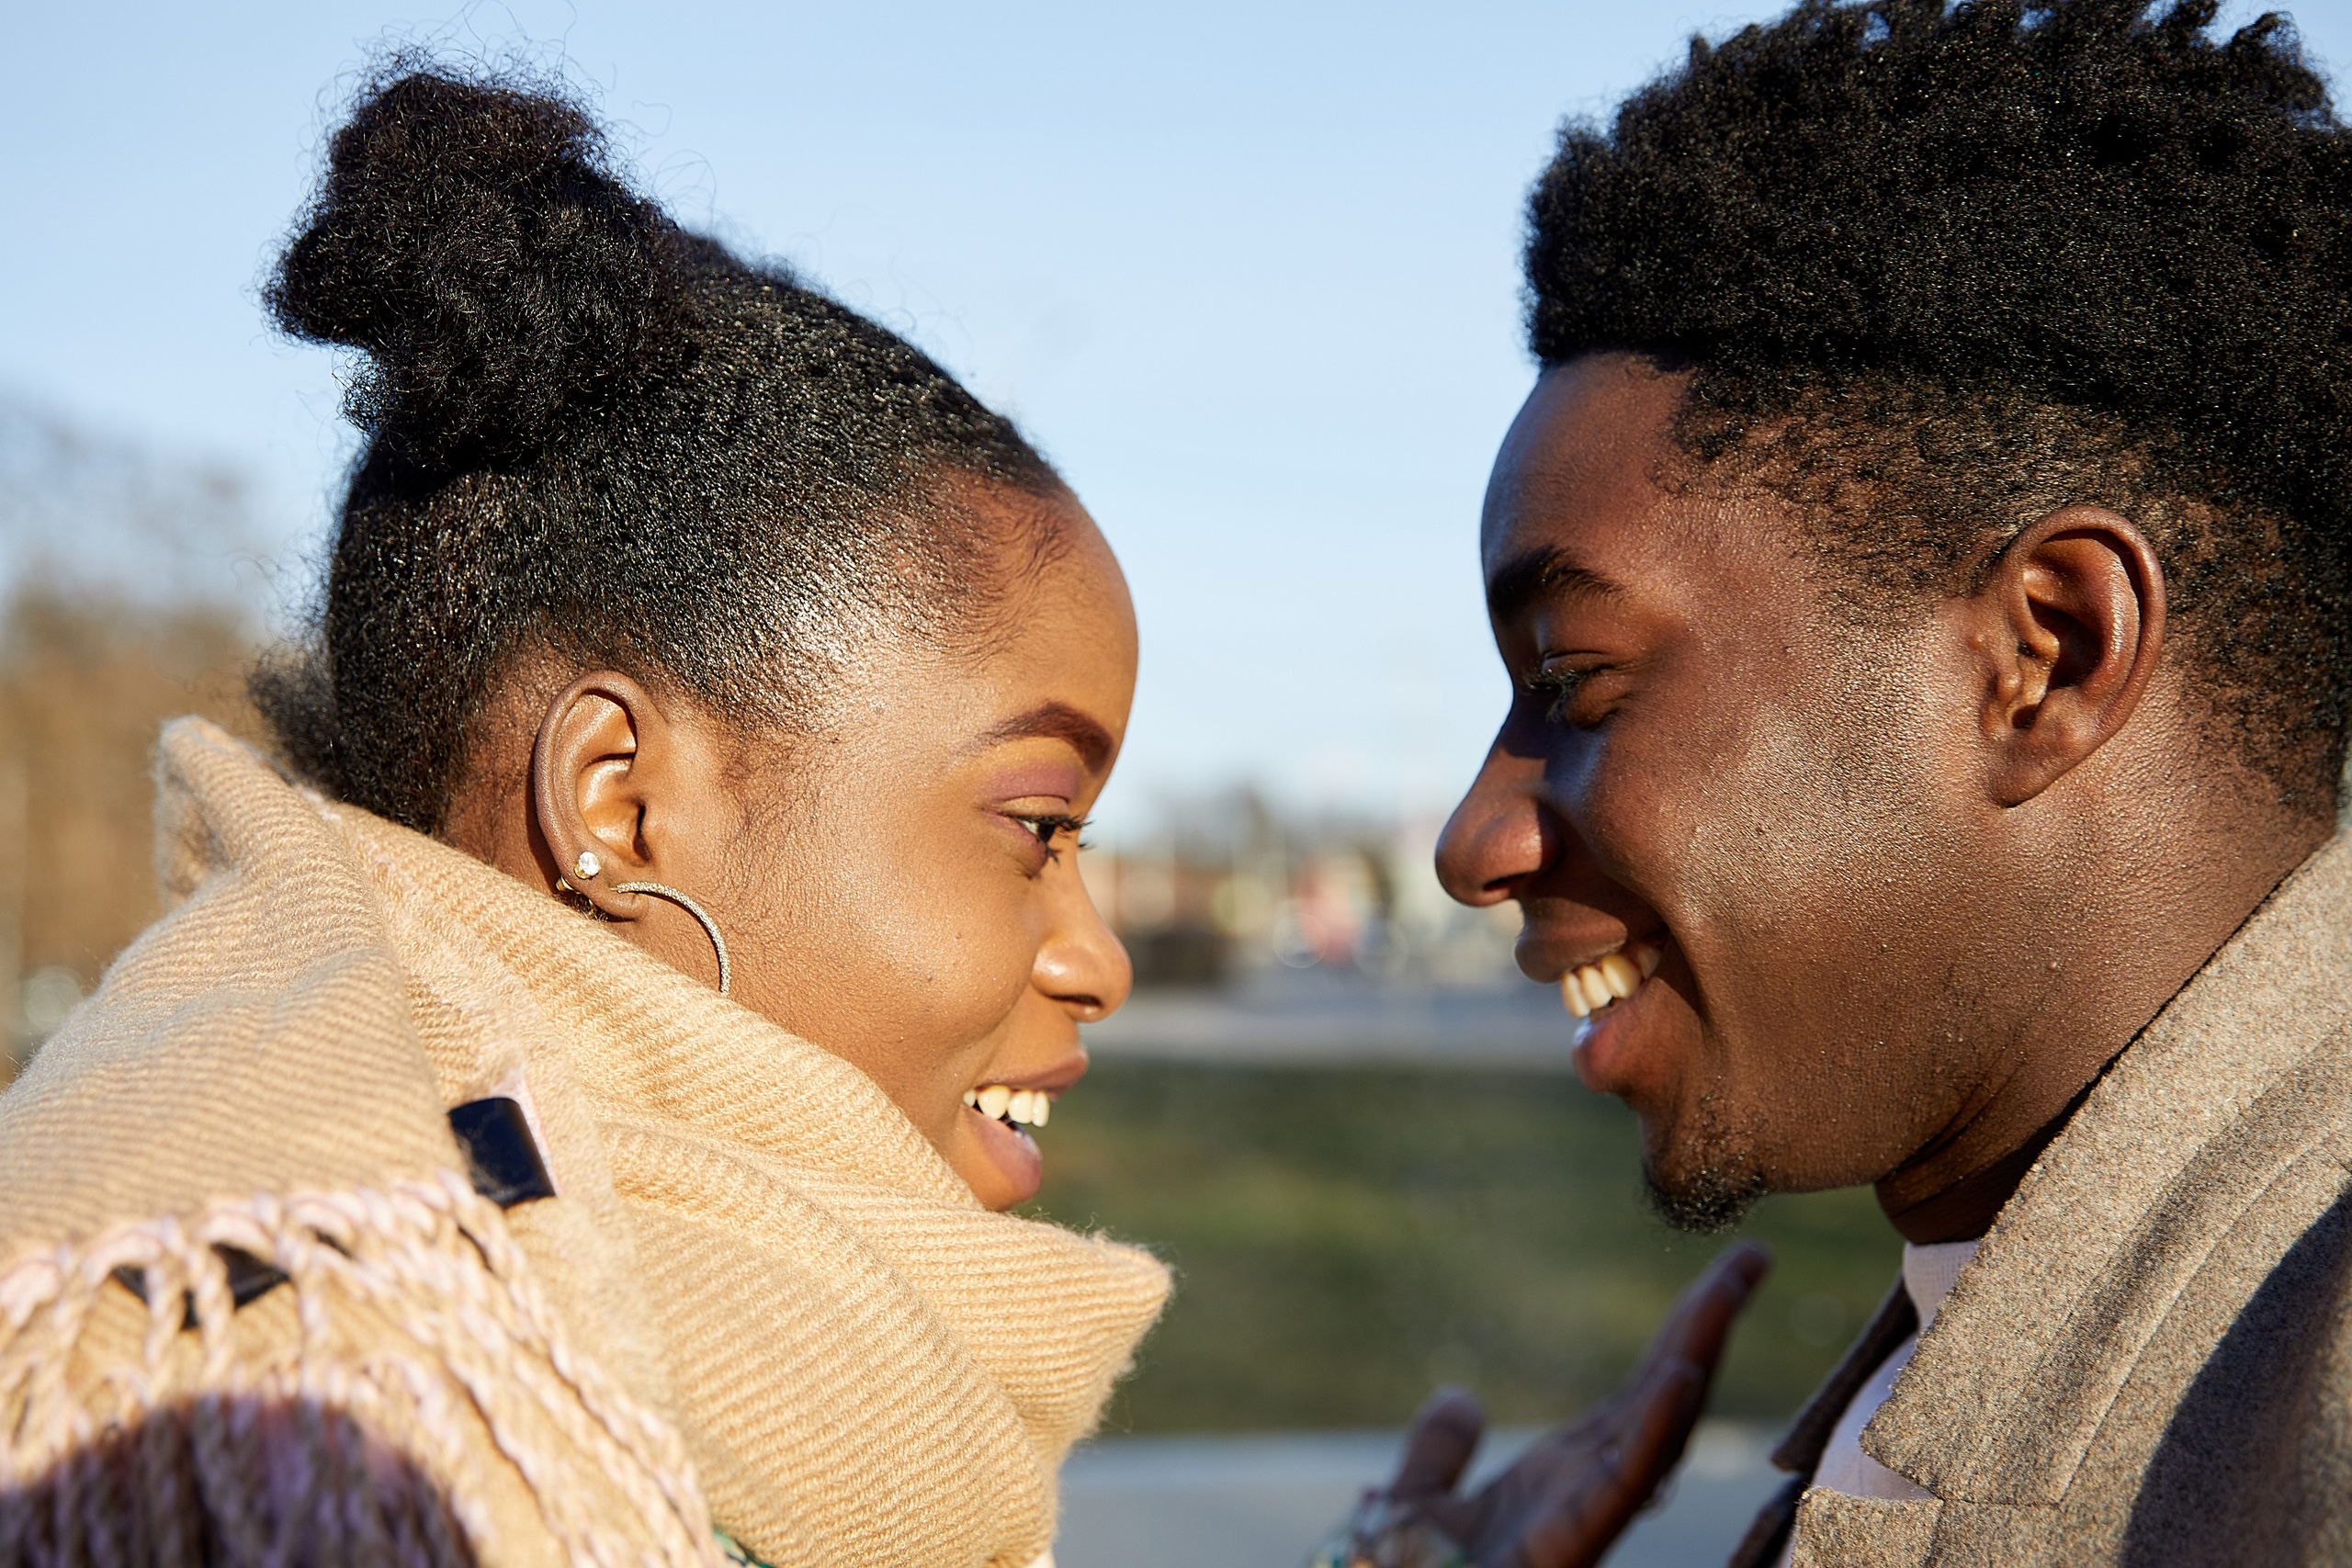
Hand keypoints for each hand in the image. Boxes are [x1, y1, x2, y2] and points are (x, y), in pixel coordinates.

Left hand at [1384, 1242, 1770, 1567]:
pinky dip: (1655, 1431)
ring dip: (1696, 1357)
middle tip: (1752, 1255)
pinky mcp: (1570, 1543)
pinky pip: (1623, 1484)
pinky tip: (1679, 1378)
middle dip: (1709, 1328)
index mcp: (1564, 1481)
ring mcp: (1586, 1516)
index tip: (1720, 1280)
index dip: (1682, 1339)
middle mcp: (1590, 1493)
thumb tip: (1461, 1398)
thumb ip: (1440, 1454)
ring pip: (1660, 1430)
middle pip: (1666, 1398)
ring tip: (1726, 1289)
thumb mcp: (1419, 1506)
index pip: (1640, 1396)